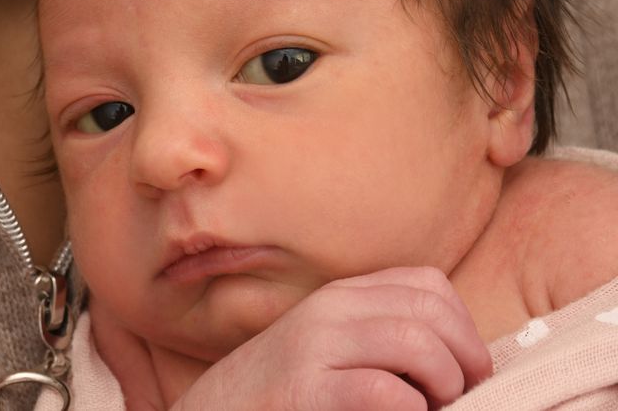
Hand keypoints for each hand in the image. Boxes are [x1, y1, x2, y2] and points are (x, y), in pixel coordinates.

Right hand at [171, 267, 491, 410]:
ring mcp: (315, 345)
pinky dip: (411, 408)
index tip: (467, 370)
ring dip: (443, 384)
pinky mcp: (304, 388)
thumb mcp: (331, 345)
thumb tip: (459, 359)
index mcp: (341, 296)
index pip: (428, 285)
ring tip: (430, 408)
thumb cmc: (284, 389)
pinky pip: (383, 390)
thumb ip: (378, 337)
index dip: (464, 328)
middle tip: (459, 396)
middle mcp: (330, 309)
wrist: (217, 410)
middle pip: (430, 310)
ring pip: (415, 342)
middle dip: (464, 358)